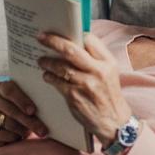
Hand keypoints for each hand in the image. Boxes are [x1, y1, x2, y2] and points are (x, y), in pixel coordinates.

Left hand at [38, 32, 131, 147]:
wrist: (114, 122)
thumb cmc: (108, 96)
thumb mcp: (109, 73)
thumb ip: (96, 59)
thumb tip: (76, 43)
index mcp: (108, 62)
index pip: (89, 40)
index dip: (74, 34)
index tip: (61, 31)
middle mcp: (98, 71)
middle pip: (71, 50)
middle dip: (54, 41)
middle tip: (41, 37)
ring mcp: (86, 84)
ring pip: (61, 66)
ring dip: (47, 62)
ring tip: (41, 61)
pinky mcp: (75, 96)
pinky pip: (57, 82)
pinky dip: (49, 77)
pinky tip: (47, 76)